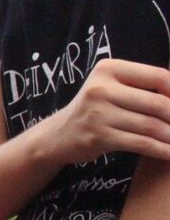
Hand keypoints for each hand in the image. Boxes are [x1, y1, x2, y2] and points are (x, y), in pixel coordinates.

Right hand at [52, 59, 169, 164]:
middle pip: (157, 103)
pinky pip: (139, 143)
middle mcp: (101, 88)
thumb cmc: (95, 109)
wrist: (59, 134)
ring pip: (150, 126)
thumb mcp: (112, 87)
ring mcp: (98, 113)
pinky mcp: (98, 136)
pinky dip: (160, 150)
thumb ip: (143, 86)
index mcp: (109, 69)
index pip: (158, 77)